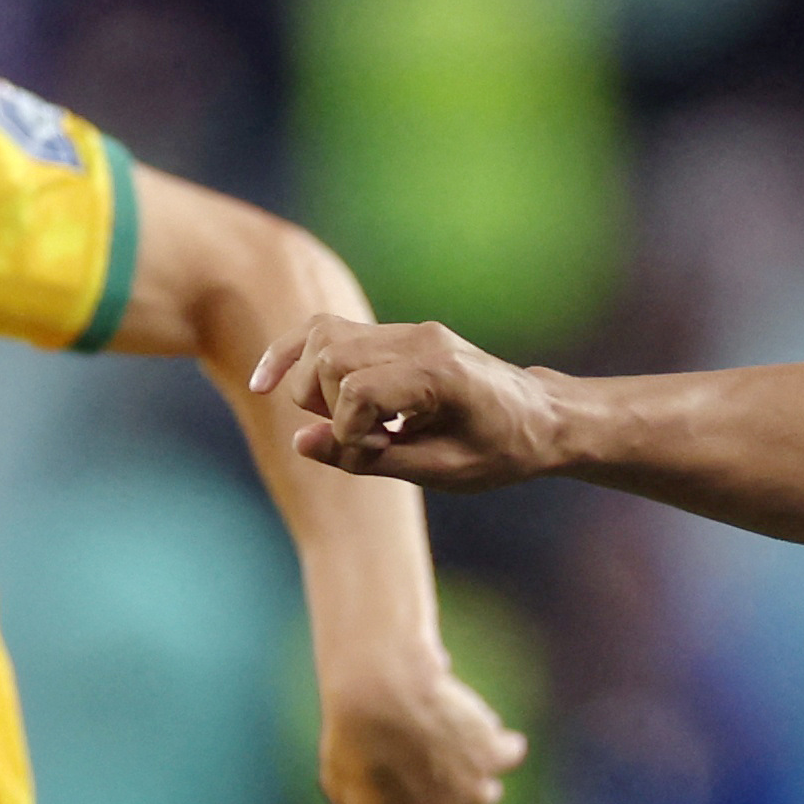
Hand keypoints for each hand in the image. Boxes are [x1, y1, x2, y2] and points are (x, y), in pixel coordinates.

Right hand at [253, 317, 564, 486]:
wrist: (541, 417)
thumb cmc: (501, 451)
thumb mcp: (442, 471)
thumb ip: (368, 459)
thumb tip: (299, 443)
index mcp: (438, 374)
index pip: (357, 390)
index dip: (349, 432)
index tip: (376, 454)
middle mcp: (418, 340)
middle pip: (329, 359)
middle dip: (327, 408)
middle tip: (369, 440)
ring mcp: (406, 331)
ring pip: (321, 340)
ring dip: (314, 386)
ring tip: (350, 421)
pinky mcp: (394, 334)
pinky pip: (328, 332)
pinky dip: (294, 355)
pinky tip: (263, 383)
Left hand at [314, 646, 528, 803]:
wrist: (380, 696)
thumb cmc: (351, 744)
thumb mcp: (339, 793)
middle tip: (427, 785)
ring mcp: (477, 794)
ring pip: (485, 795)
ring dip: (469, 777)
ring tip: (437, 744)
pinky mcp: (495, 756)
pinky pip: (507, 754)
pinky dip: (496, 743)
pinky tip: (468, 724)